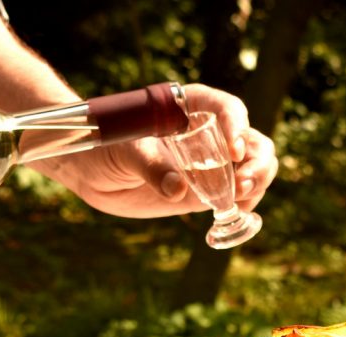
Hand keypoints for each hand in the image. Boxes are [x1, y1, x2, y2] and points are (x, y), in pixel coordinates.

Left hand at [33, 83, 278, 219]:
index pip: (227, 109)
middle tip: (242, 187)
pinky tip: (230, 218)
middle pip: (253, 142)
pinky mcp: (206, 190)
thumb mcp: (124, 151)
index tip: (233, 152)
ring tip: (239, 204)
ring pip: (252, 169)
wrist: (89, 170)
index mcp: (190, 108)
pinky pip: (237, 197)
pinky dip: (242, 208)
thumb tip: (179, 188)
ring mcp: (211, 164)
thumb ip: (151, 166)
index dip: (237, 128)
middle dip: (256, 165)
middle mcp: (209, 134)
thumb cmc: (103, 146)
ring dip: (255, 187)